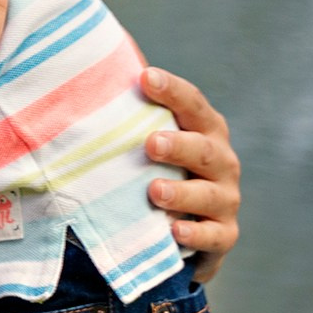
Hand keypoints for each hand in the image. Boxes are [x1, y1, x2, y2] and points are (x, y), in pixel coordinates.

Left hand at [139, 66, 240, 283]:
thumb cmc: (157, 167)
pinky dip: (196, 234)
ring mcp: (224, 199)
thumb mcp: (148, 141)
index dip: (172, 90)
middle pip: (204, 149)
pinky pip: (214, 235)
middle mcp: (221, 161)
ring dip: (182, 193)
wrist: (182, 224)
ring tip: (154, 191)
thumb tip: (88, 76)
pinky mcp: (223, 234)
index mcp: (203, 129)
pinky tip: (175, 231)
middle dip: (179, 146)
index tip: (145, 77)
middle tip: (150, 143)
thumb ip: (130, 114)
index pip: (192, 104)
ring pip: (210, 195)